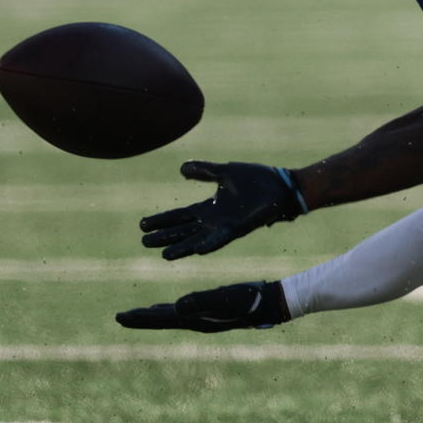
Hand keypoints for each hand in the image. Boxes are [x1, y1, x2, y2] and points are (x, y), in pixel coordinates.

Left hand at [115, 281, 289, 332]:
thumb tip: (175, 307)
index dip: (139, 318)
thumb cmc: (249, 300)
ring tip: (141, 314)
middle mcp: (197, 321)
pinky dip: (171, 308)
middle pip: (162, 320)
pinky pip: (185, 309)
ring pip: (172, 316)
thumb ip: (201, 302)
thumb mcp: (224, 298)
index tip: (118, 318)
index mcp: (195, 320)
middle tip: (120, 317)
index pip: (161, 319)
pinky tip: (172, 306)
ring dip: (154, 315)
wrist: (271, 303)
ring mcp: (205, 316)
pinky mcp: (213, 309)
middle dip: (141, 319)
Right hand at [139, 160, 306, 259]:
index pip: (180, 216)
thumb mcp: (224, 172)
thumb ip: (203, 171)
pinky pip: (221, 239)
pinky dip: (210, 244)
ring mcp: (225, 227)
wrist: (281, 185)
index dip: (162, 220)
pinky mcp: (239, 228)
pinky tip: (197, 250)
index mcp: (210, 208)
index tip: (142, 224)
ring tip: (163, 254)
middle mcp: (214, 221)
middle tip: (144, 242)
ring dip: (181, 247)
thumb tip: (181, 169)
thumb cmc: (256, 179)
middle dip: (164, 236)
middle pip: (183, 231)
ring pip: (197, 239)